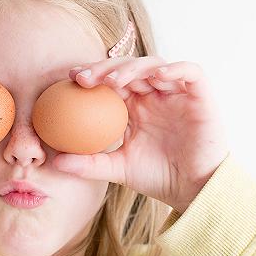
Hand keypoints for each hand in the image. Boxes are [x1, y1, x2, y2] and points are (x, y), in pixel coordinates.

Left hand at [52, 56, 229, 213]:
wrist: (194, 190)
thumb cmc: (157, 177)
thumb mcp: (117, 169)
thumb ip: (88, 164)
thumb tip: (54, 163)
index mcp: (134, 106)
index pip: (111, 81)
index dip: (92, 74)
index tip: (70, 79)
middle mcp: (154, 94)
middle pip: (128, 68)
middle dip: (105, 68)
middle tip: (84, 78)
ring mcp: (176, 93)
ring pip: (154, 65)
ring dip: (133, 68)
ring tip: (114, 80)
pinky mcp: (200, 95)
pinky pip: (190, 72)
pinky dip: (175, 69)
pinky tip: (157, 76)